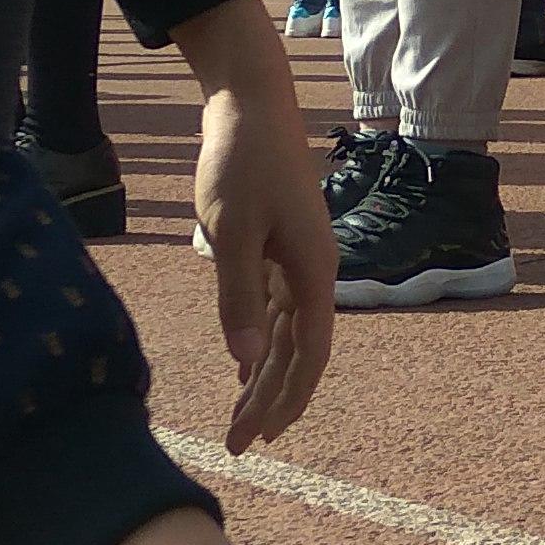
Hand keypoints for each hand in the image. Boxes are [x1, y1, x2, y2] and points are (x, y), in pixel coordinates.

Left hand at [174, 0, 334, 447]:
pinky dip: (262, 342)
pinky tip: (245, 367)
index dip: (287, 398)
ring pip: (287, 333)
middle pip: (300, 351)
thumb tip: (249, 363)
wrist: (250, 101)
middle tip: (239, 443)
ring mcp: (300, 259)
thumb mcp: (230, 233)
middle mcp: (315, 271)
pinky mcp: (281, 247)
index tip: (260, 435)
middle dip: (271, 399)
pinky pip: (276, 310)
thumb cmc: (240, 163)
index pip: (309, 353)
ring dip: (265, 376)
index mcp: (313, 271)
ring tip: (241, 418)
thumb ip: (239, 299)